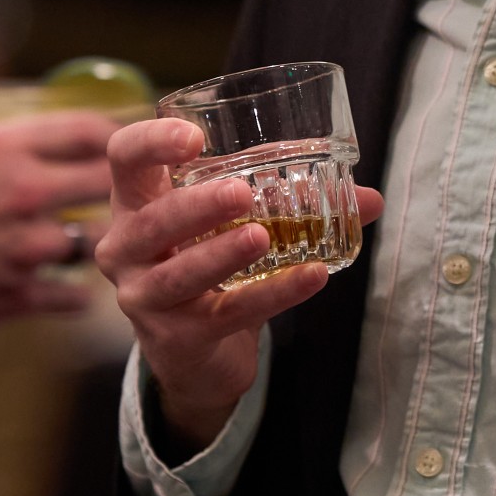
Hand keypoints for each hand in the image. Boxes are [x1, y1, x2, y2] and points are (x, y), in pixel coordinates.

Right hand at [0, 111, 121, 354]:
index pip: (86, 129)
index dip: (112, 137)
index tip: (120, 147)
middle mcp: (21, 190)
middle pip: (106, 182)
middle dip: (114, 191)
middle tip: (116, 200)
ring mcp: (24, 246)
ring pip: (94, 241)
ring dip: (90, 246)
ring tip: (80, 249)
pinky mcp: (17, 294)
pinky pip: (71, 297)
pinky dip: (72, 297)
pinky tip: (64, 294)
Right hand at [98, 118, 383, 450]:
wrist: (199, 357)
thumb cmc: (212, 266)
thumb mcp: (237, 223)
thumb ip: (293, 203)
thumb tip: (371, 198)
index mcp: (137, 203)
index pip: (124, 158)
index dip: (151, 143)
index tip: (194, 138)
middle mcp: (126, 249)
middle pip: (150, 222)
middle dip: (196, 207)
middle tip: (240, 193)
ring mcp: (145, 298)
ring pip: (179, 274)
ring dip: (222, 254)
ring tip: (262, 237)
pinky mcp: (177, 339)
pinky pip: (227, 313)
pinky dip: (273, 294)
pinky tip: (311, 278)